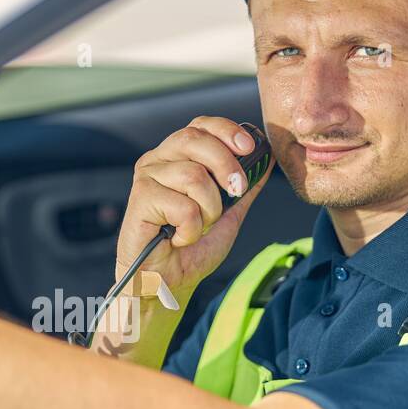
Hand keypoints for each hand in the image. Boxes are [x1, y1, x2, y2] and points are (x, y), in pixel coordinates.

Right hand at [117, 116, 273, 294]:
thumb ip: (245, 186)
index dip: (227, 131)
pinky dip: (191, 229)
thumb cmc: (191, 249)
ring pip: (194, 176)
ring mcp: (146, 178)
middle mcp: (158, 161)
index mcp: (177, 157)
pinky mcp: (140, 199)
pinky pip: (183, 206)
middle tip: (236, 192)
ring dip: (209, 210)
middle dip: (226, 165)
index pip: (201, 126)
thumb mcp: (229, 213)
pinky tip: (180, 239)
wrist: (168, 282)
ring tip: (198, 227)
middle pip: (196, 140)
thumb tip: (267, 158)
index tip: (249, 148)